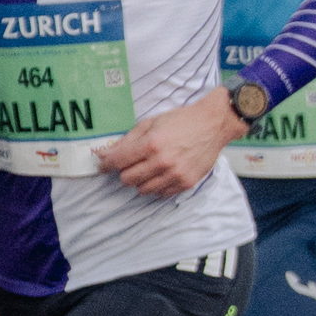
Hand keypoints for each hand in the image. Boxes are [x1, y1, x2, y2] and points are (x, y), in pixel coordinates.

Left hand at [100, 89, 243, 198]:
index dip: (106, 164)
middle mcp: (162, 162)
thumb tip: (106, 152)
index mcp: (151, 144)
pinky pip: (161, 194)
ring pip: (143, 190)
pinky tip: (162, 173)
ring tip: (149, 167)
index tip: (102, 166)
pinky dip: (157, 185)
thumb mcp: (151, 123)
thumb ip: (128, 140)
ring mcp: (175, 175)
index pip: (118, 161)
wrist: (212, 125)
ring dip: (140, 180)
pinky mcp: (186, 183)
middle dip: (124, 171)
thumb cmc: (181, 121)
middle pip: (127, 179)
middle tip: (131, 163)